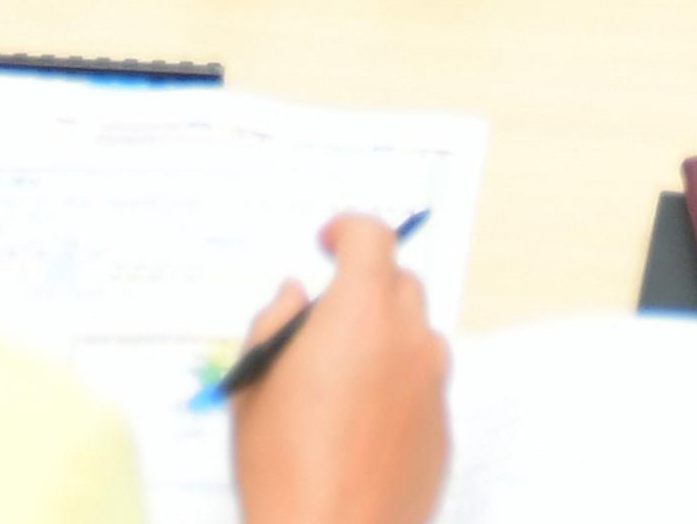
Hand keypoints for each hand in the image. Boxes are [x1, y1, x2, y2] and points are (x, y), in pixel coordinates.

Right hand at [227, 214, 451, 523]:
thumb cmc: (282, 467)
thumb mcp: (254, 385)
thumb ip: (273, 324)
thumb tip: (294, 296)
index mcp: (359, 314)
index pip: (372, 237)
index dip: (347, 229)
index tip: (326, 243)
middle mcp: (408, 341)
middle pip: (400, 284)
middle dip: (365, 287)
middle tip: (324, 320)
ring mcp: (433, 388)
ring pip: (416, 337)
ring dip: (385, 338)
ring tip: (338, 381)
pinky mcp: (443, 432)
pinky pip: (423, 388)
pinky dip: (397, 388)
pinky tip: (358, 426)